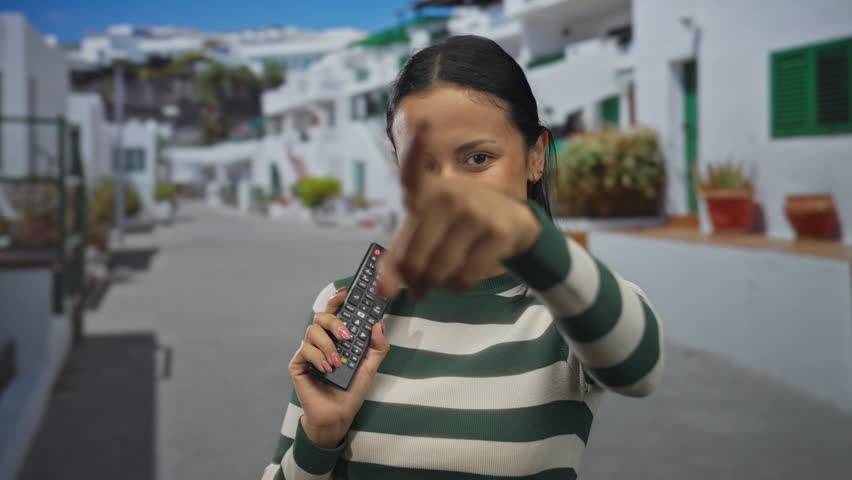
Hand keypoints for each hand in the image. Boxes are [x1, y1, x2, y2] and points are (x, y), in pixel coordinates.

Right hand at [287, 286, 390, 446]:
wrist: (338, 415)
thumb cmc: (352, 390)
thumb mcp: (371, 367)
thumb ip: (378, 346)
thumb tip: (379, 323)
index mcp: (337, 338)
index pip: (335, 312)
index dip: (337, 299)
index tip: (346, 292)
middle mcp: (322, 341)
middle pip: (321, 316)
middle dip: (335, 322)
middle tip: (346, 335)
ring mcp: (308, 351)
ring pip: (312, 331)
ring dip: (328, 346)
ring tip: (337, 363)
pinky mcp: (297, 364)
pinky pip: (305, 350)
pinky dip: (318, 358)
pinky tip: (327, 370)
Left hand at [377, 123, 540, 299]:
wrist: (510, 223)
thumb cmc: (454, 225)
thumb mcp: (423, 231)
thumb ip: (397, 260)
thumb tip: (383, 294)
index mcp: (425, 190)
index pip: (415, 169)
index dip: (416, 148)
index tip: (422, 124)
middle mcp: (450, 195)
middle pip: (415, 259)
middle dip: (414, 281)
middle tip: (417, 288)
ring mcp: (475, 212)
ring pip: (439, 272)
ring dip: (435, 287)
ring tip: (438, 282)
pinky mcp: (497, 233)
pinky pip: (464, 279)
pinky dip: (456, 288)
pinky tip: (459, 280)